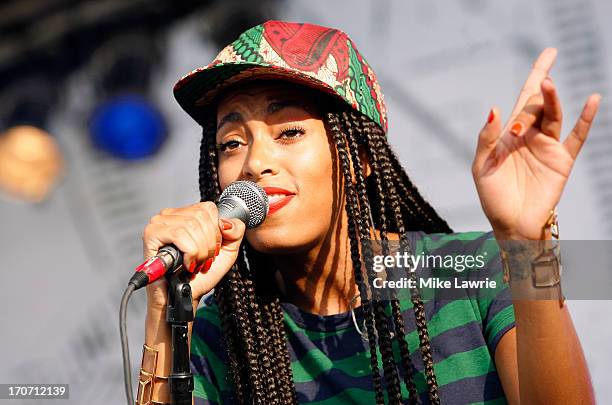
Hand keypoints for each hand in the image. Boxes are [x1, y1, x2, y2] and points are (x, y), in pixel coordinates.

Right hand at [141, 202, 245, 310]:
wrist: (182, 296)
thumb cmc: (200, 276)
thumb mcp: (227, 251)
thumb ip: (235, 232)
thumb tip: (226, 222)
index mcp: (187, 214)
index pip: (208, 208)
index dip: (215, 232)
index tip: (212, 251)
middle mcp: (171, 215)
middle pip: (201, 216)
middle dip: (208, 244)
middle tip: (203, 261)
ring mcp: (159, 222)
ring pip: (191, 225)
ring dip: (199, 251)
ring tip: (195, 264)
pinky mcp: (151, 234)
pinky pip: (179, 234)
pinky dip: (189, 252)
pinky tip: (186, 264)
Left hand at [472, 48, 600, 239]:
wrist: (510, 223)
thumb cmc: (493, 196)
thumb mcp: (481, 166)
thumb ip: (486, 138)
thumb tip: (494, 108)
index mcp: (509, 133)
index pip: (523, 98)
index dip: (535, 75)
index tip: (549, 54)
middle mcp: (531, 135)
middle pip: (537, 104)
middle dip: (536, 93)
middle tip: (535, 89)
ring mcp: (547, 147)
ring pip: (554, 115)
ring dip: (552, 99)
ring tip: (548, 84)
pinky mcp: (561, 161)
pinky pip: (576, 137)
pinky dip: (585, 120)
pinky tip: (592, 101)